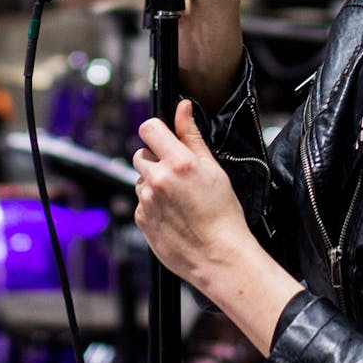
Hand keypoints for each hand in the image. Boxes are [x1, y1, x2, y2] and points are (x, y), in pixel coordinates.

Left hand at [132, 100, 253, 290]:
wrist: (220, 256)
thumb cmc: (222, 213)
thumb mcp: (212, 169)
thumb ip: (191, 136)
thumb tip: (182, 107)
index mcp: (178, 163)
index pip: (149, 128)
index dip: (156, 130)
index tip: (163, 138)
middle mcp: (157, 180)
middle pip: (141, 154)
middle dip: (156, 160)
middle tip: (178, 175)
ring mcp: (146, 201)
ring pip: (140, 180)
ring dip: (153, 184)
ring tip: (179, 199)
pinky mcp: (140, 220)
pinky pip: (141, 203)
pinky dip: (152, 205)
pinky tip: (173, 215)